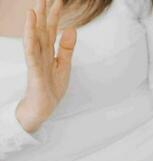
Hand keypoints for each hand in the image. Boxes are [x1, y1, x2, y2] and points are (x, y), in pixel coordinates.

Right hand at [16, 0, 76, 132]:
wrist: (43, 108)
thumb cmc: (51, 87)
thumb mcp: (64, 65)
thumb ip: (66, 48)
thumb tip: (71, 28)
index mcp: (49, 52)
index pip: (51, 29)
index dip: (55, 15)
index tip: (59, 0)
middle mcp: (41, 53)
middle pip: (42, 30)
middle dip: (44, 13)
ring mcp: (36, 62)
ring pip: (34, 40)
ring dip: (33, 24)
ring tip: (34, 8)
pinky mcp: (35, 72)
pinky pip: (32, 54)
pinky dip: (31, 40)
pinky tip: (30, 29)